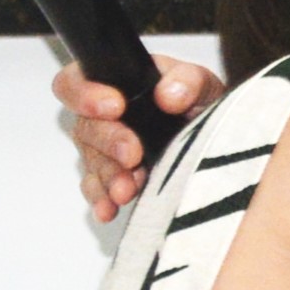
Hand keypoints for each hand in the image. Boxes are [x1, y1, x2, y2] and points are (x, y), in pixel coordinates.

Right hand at [50, 57, 218, 220]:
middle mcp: (103, 117)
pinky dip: (102, 200)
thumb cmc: (198, 105)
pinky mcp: (112, 178)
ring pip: (92, 162)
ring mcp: (104, 150)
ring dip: (108, 177)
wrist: (212, 139)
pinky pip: (97, 189)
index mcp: (115, 83)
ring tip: (127, 190)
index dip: (85, 94)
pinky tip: (110, 209)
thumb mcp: (202, 84)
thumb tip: (169, 94)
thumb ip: (188, 80)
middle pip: (85, 128)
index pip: (77, 82)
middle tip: (132, 154)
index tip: (114, 106)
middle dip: (108, 142)